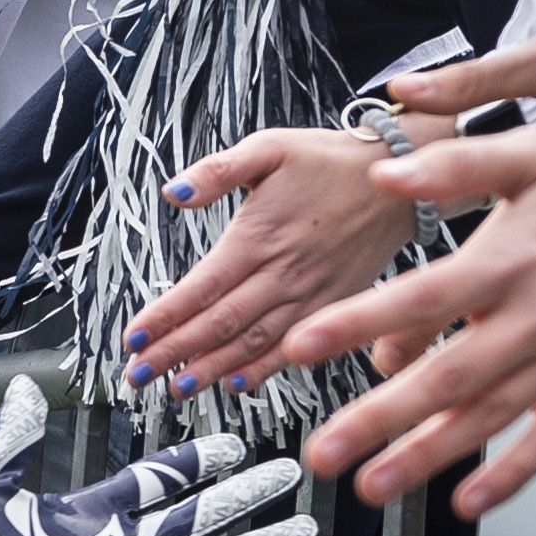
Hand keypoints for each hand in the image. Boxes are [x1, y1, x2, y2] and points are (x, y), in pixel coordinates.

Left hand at [122, 128, 413, 395]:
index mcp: (260, 238)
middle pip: (220, 323)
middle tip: (138, 375)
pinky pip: (293, 346)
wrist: (401, 178)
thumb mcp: (270, 148)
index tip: (133, 338)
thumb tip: (173, 191)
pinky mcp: (332, 307)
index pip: (202, 287)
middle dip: (174, 352)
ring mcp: (311, 296)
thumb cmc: (331, 161)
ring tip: (177, 387)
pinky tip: (237, 385)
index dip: (165, 317)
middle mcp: (284, 274)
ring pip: (252, 342)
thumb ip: (218, 171)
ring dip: (211, 369)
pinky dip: (263, 369)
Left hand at [292, 127, 535, 516]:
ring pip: (486, 418)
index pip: (417, 299)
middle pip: (442, 378)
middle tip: (322, 452)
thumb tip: (386, 172)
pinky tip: (469, 503)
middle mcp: (533, 318)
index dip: (355, 324)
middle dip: (375, 419)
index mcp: (507, 261)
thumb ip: (455, 166)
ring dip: (425, 457)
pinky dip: (512, 475)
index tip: (302, 347)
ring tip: (373, 486)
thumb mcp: (535, 151)